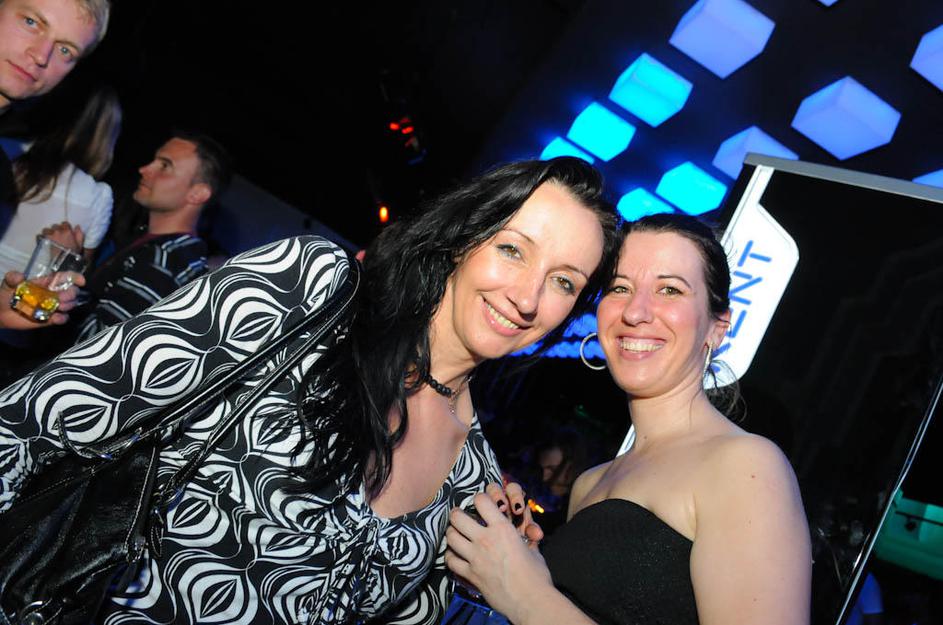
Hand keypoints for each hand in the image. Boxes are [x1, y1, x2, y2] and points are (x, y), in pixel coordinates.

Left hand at [1, 270, 85, 328]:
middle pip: (70, 292)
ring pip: (69, 305)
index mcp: (45, 283)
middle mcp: (52, 294)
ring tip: (58, 307)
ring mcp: (52, 307)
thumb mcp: (8, 282)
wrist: (0, 313)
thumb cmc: (5, 295)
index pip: (64, 278)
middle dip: (71, 294)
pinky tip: (55, 317)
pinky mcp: (49, 319)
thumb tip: (19, 277)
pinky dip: (62, 319)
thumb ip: (13, 278)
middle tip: (62, 297)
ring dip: (67, 306)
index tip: (81, 281)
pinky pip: (62, 319)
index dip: (74, 278)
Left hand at [40, 222, 84, 253]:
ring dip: (48, 232)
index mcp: (67, 231)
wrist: (63, 262)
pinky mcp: (43, 241)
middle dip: (57, 230)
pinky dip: (40, 237)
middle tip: (59, 236)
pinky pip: (39, 236)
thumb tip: (77, 226)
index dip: (66, 227)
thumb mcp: (80, 244)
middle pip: (55, 226)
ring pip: (46, 230)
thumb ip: (79, 234)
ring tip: (50, 237)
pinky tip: (43, 240)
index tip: (66, 231)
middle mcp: (57, 231)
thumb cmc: (73, 254)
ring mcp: (49, 236)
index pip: (65, 223)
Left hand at [446, 493, 554, 621]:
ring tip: (456, 534)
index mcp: (503, 528)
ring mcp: (475, 557)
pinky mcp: (470, 574)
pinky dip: (451, 556)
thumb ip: (524, 538)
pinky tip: (456, 555)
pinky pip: (451, 560)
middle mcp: (485, 539)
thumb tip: (528, 535)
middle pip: (457, 517)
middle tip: (460, 517)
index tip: (481, 503)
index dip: (480, 499)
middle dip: (457, 514)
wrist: (531, 601)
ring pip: (450, 537)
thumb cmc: (537, 575)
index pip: (481, 500)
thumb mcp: (532, 549)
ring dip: (452, 533)